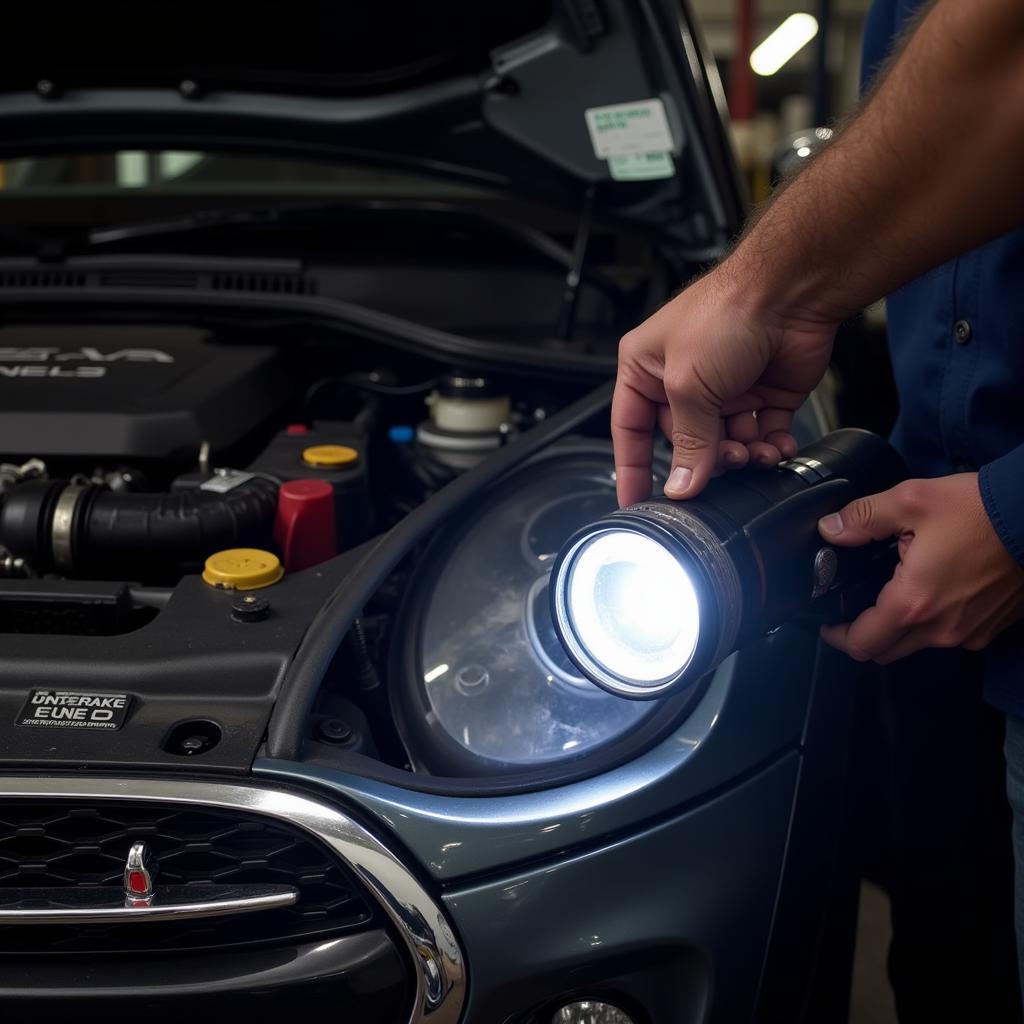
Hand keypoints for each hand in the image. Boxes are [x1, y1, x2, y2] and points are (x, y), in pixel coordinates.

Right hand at [611, 261, 836, 506]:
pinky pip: (762, 436)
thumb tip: (681, 487)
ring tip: (753, 453)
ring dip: (742, 457)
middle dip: (704, 460)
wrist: (791, 290)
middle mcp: (683, 378)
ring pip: (726, 444)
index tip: (635, 503)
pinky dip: (769, 448)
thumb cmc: (727, 313)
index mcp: (646, 367)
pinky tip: (776, 447)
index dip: (632, 468)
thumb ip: (687, 443)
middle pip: (684, 442)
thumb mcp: (690, 385)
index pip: (629, 429)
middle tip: (720, 464)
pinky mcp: (764, 395)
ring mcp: (726, 388)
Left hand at [818, 473, 1023, 662]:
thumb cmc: (980, 510)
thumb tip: (830, 528)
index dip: (837, 636)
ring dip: (901, 629)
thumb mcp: (910, 501)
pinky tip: (933, 591)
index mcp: (912, 604)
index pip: (861, 643)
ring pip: (919, 645)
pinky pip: (951, 635)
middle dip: (865, 636)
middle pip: (887, 651)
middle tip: (855, 612)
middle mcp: (941, 628)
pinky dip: (934, 622)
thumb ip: (862, 517)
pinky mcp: (991, 627)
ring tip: (895, 593)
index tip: (828, 625)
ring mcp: (970, 632)